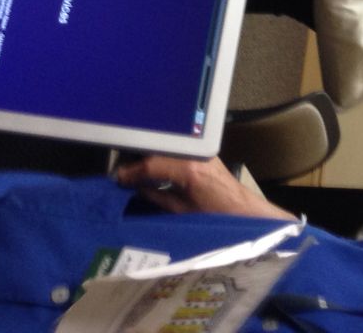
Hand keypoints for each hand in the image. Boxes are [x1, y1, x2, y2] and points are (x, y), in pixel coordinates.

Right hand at [112, 155, 295, 221]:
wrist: (243, 212)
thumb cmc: (215, 218)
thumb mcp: (181, 212)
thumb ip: (157, 197)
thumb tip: (136, 187)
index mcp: (188, 169)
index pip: (151, 163)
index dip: (132, 171)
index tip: (118, 178)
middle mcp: (195, 154)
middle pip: (158, 148)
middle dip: (138, 157)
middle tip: (124, 171)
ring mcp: (201, 150)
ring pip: (167, 145)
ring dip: (150, 153)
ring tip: (135, 168)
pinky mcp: (205, 152)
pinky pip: (178, 148)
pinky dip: (164, 153)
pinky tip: (155, 164)